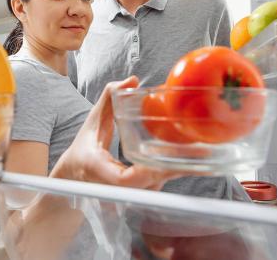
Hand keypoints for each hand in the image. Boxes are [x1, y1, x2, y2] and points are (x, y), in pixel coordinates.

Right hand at [50, 76, 191, 189]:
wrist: (75, 174)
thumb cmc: (84, 148)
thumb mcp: (93, 121)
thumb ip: (109, 99)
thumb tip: (131, 80)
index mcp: (98, 170)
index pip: (125, 180)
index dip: (149, 172)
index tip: (168, 158)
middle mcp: (112, 187)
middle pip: (148, 184)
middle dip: (175, 168)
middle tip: (201, 151)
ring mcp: (124, 194)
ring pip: (154, 187)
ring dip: (175, 172)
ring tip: (199, 153)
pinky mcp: (135, 194)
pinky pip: (155, 186)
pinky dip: (169, 173)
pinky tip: (187, 160)